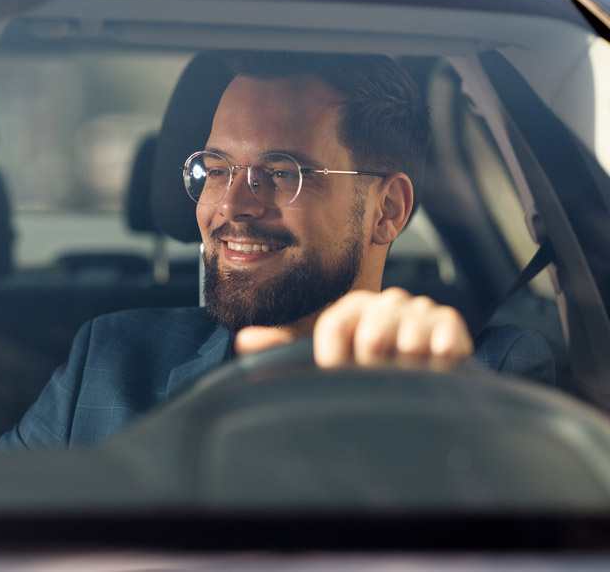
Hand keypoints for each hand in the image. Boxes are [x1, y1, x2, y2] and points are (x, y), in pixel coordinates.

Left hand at [234, 287, 472, 369]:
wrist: (418, 393)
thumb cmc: (364, 374)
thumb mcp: (320, 362)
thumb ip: (283, 349)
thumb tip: (244, 339)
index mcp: (351, 308)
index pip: (334, 327)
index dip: (336, 360)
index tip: (342, 374)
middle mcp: (384, 302)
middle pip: (372, 336)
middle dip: (373, 368)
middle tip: (378, 378)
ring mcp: (419, 310)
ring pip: (408, 342)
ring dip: (405, 370)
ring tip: (403, 376)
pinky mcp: (450, 323)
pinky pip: (443, 340)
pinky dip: (438, 361)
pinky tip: (432, 369)